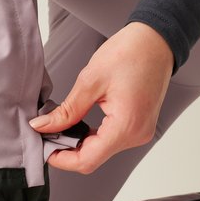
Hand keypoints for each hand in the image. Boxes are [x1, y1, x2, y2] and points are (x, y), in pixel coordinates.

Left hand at [29, 22, 172, 173]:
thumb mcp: (90, 81)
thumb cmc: (130, 53)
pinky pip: (111, 141)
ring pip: (101, 151)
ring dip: (79, 143)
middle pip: (93, 158)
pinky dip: (92, 137)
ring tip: (62, 125)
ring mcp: (139, 132)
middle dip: (67, 150)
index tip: (44, 147)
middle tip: (47, 132)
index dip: (61, 159)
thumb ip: (66, 110)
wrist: (156, 41)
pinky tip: (79, 124)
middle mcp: (136, 135)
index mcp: (126, 126)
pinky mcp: (139, 126)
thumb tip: (43, 126)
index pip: (87, 160)